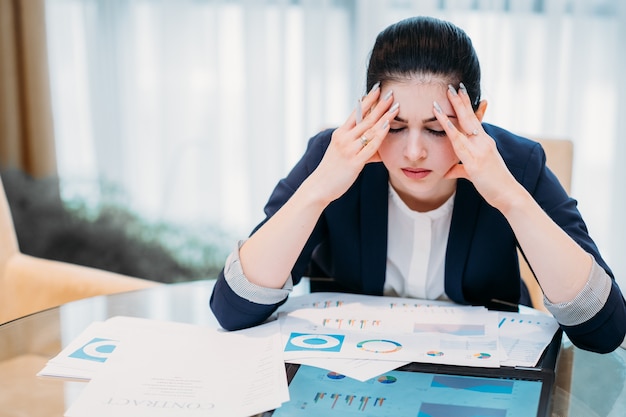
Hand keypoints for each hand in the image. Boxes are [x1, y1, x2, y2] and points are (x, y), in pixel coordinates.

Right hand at [311, 84, 399, 203]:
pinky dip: (380, 134)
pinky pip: (370, 145)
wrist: (319, 187)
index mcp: (340, 133)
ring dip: (384, 116)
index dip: (368, 100)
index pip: (356, 112)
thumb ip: (362, 150)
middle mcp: (344, 138)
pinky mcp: (354, 161)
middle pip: (365, 118)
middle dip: (380, 104)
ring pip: (369, 129)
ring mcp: (349, 149)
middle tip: (392, 92)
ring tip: (396, 106)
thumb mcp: (345, 155)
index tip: (378, 89)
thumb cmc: (333, 172)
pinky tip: (388, 125)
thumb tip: (379, 150)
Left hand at [432, 84, 521, 210]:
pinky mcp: (475, 161)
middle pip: (470, 117)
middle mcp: (483, 142)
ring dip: (456, 107)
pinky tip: (443, 120)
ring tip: (447, 92)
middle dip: (461, 100)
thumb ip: (459, 169)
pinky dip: (450, 129)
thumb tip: (446, 170)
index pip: (474, 121)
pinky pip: (459, 142)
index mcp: (484, 143)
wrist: (508, 195)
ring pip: (465, 125)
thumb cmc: (493, 185)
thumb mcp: (474, 174)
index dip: (467, 107)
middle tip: (453, 84)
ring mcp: (480, 150)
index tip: (461, 93)